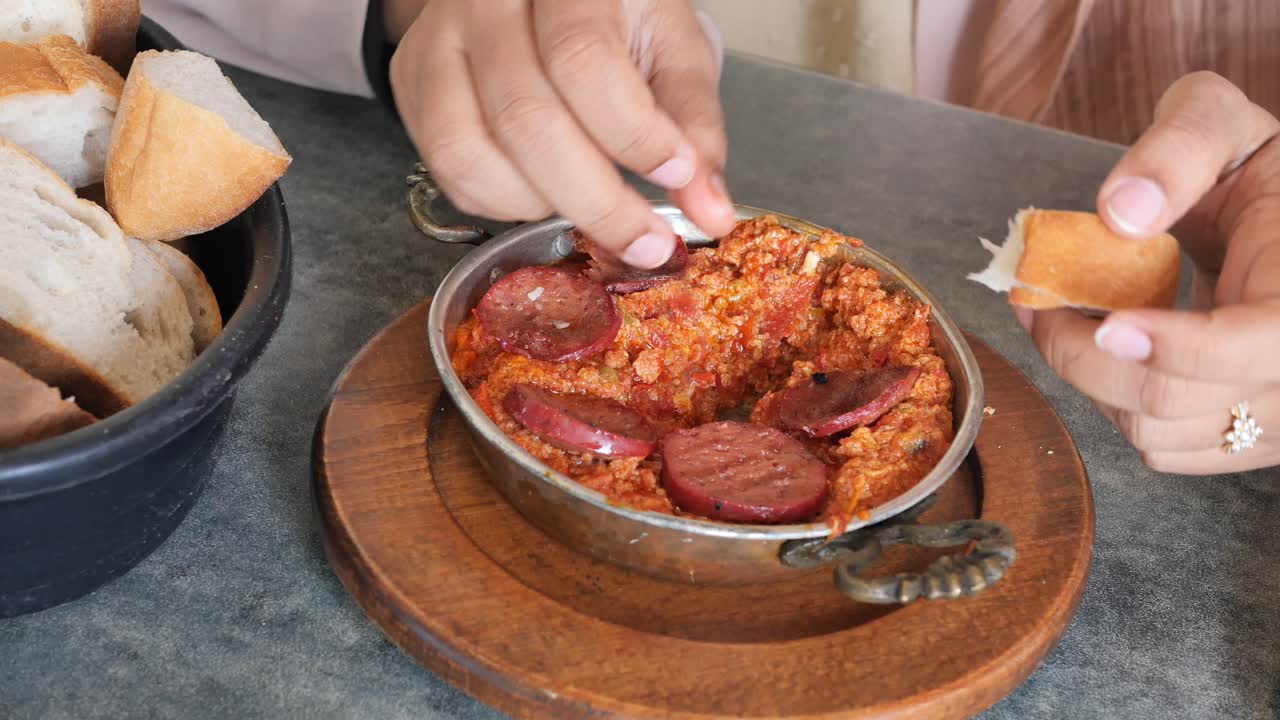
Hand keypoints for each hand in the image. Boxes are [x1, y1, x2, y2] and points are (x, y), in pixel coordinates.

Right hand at [389, 0, 736, 267]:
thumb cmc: (616, 18)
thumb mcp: (672, 50)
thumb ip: (694, 126)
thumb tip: (710, 210)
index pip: (582, 60)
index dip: (632, 132)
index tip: (677, 177)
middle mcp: (488, 1)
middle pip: (526, 117)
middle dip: (597, 201)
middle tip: (646, 242)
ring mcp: (439, 41)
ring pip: (471, 150)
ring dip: (540, 204)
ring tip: (589, 205)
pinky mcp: (413, 81)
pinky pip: (446, 166)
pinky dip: (499, 202)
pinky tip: (542, 193)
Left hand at [1017, 71, 1279, 473]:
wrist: (1272, 219)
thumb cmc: (1248, 165)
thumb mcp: (1218, 120)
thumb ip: (1179, 147)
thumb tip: (1121, 212)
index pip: (1263, 344)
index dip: (1180, 348)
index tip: (1107, 322)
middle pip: (1178, 400)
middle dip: (1085, 355)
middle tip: (1037, 303)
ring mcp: (1278, 415)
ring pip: (1158, 432)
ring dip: (1092, 379)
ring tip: (1065, 317)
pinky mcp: (1248, 438)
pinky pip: (1163, 447)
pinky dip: (1116, 402)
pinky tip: (1109, 348)